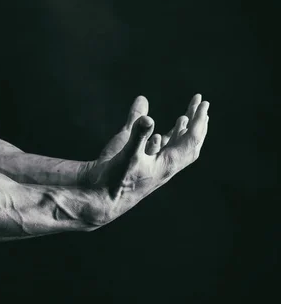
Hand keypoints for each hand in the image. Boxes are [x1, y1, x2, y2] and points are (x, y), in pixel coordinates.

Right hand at [83, 94, 208, 225]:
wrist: (101, 200)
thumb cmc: (116, 181)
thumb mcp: (127, 156)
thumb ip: (138, 133)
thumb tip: (146, 111)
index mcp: (168, 164)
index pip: (191, 140)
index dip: (198, 121)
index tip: (203, 103)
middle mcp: (165, 165)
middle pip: (188, 143)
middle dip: (196, 123)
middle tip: (202, 104)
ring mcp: (153, 167)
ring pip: (174, 147)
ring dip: (182, 131)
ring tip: (185, 118)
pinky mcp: (140, 167)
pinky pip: (159, 152)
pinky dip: (163, 139)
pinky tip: (159, 135)